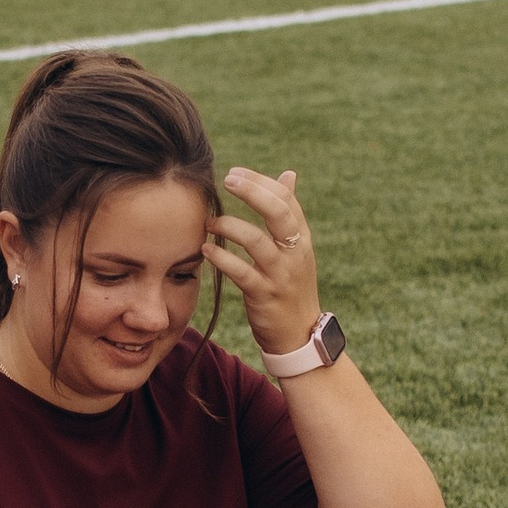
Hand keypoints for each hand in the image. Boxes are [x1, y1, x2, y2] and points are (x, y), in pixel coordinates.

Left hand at [206, 167, 321, 359]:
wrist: (299, 334)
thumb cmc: (291, 286)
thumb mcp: (296, 248)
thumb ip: (288, 212)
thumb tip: (288, 174)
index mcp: (301, 238)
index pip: (286, 199)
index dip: (261, 181)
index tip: (236, 172)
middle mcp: (295, 253)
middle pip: (278, 212)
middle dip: (252, 192)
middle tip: (227, 180)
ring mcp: (281, 275)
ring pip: (257, 241)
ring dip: (229, 226)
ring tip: (210, 223)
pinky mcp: (264, 295)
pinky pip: (241, 272)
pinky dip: (222, 259)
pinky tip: (205, 250)